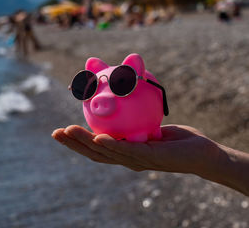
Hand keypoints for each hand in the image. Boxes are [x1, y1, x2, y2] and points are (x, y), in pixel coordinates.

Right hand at [51, 125, 218, 175]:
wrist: (202, 153)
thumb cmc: (176, 140)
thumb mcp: (149, 124)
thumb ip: (132, 118)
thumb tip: (120, 97)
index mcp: (124, 152)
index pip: (95, 148)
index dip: (76, 142)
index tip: (60, 132)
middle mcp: (127, 159)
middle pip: (94, 153)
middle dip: (73, 144)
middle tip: (55, 133)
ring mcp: (137, 161)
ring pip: (105, 152)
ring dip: (85, 143)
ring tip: (67, 131)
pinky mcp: (150, 158)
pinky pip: (127, 150)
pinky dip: (110, 145)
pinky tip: (97, 137)